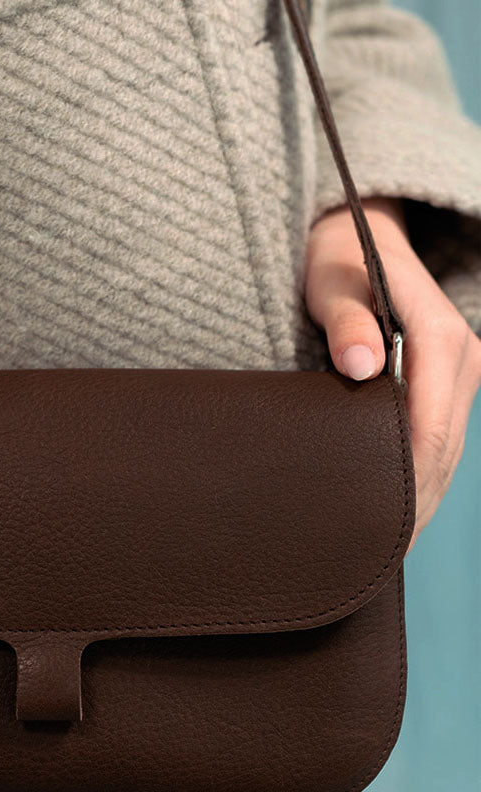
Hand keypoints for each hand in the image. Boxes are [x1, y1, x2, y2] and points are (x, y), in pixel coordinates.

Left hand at [304, 196, 480, 551]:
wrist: (356, 239)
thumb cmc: (335, 262)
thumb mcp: (331, 282)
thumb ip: (345, 322)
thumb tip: (362, 367)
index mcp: (441, 337)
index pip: (429, 427)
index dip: (404, 478)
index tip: (376, 522)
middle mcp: (462, 359)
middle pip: (443, 449)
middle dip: (413, 501)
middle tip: (372, 550)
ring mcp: (458, 374)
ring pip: (447, 452)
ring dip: (420, 497)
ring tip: (382, 545)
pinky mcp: (445, 384)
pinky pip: (440, 441)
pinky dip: (423, 478)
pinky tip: (397, 511)